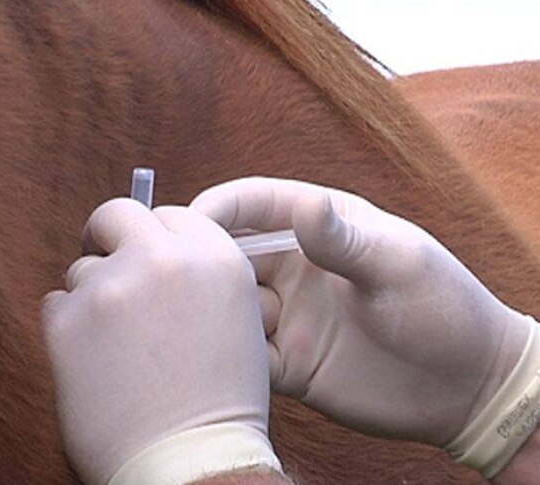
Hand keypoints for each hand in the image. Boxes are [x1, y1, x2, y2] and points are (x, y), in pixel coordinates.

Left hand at [42, 199, 280, 484]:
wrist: (188, 463)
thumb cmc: (216, 404)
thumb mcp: (235, 322)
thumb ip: (198, 277)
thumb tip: (155, 251)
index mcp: (215, 259)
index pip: (169, 215)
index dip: (153, 237)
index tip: (144, 254)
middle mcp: (164, 260)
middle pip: (117, 215)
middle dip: (109, 237)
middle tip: (107, 264)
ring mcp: (112, 287)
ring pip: (83, 269)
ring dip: (93, 298)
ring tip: (117, 350)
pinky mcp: (68, 320)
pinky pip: (56, 304)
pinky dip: (69, 328)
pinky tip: (94, 364)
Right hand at [190, 177, 536, 449]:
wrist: (465, 388)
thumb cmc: (444, 309)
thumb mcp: (399, 265)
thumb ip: (346, 240)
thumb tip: (304, 206)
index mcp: (320, 228)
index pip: (256, 205)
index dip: (218, 208)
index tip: (186, 220)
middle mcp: (295, 269)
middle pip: (229, 255)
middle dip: (199, 261)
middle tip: (171, 275)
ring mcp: (289, 316)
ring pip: (228, 307)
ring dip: (209, 312)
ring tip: (194, 321)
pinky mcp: (288, 362)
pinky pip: (244, 355)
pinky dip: (225, 357)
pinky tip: (217, 360)